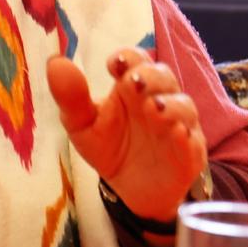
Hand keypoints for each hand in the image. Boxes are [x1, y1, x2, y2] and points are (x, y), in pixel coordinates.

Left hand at [46, 49, 206, 224]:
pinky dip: (184, 135)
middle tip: (133, 82)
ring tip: (152, 108)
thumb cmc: (108, 146)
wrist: (131, 188)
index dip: (127, 57)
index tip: (114, 64)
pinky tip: (175, 133)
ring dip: (169, 105)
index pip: (134, 60)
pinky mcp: (189, 151)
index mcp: (129, 86)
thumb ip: (70, 97)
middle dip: (150, 76)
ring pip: (183, 105)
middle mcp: (157, 98)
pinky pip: (192, 140)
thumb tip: (55, 62)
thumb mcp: (82, 125)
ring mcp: (177, 124)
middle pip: (162, 77)